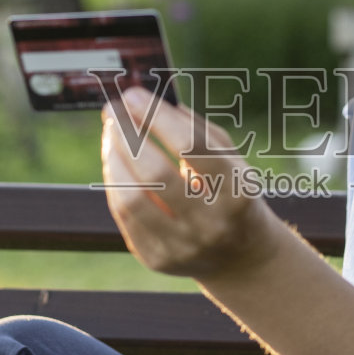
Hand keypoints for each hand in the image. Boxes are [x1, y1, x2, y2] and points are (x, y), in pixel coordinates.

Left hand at [101, 87, 280, 279]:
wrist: (242, 258)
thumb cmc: (232, 195)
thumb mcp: (232, 161)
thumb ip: (196, 130)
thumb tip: (147, 103)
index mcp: (237, 192)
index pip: (191, 145)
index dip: (157, 116)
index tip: (134, 95)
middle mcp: (211, 224)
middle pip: (155, 172)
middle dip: (127, 134)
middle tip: (114, 112)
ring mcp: (182, 246)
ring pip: (131, 198)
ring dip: (113, 159)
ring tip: (111, 137)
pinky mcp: (157, 259)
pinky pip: (124, 216)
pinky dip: (115, 183)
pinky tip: (115, 164)